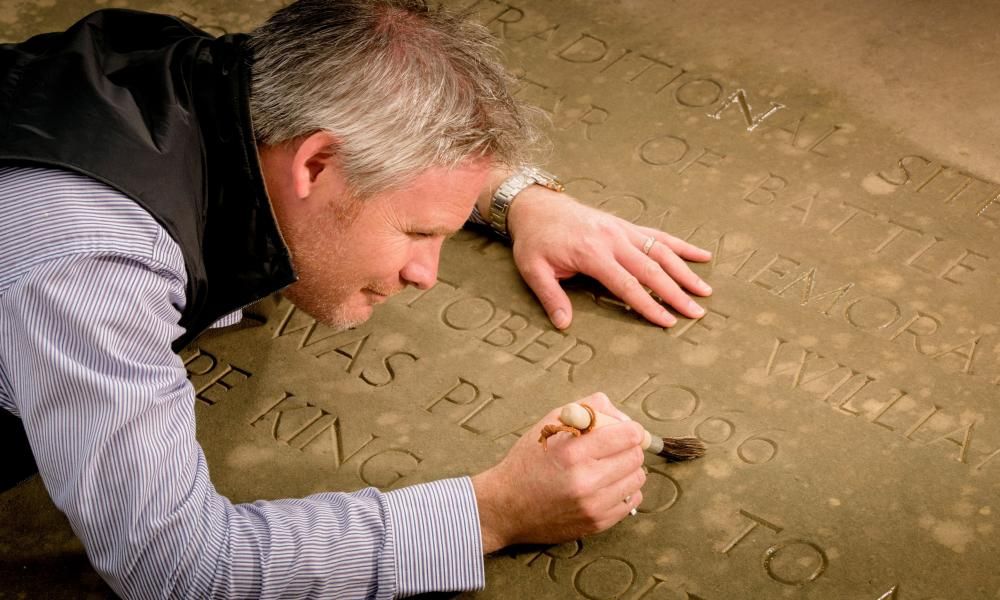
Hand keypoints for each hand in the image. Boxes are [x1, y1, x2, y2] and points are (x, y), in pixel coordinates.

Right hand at [471, 392, 646, 552]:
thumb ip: (587, 410)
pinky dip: (624, 490)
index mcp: (572, 452)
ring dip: (628, 469)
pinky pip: (631, 501)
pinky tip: (606, 486)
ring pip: (637, 479)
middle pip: (636, 457)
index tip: (625, 430)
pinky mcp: (597, 523)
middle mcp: (585, 480)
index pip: (628, 435)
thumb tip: (622, 417)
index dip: (631, 429)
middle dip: (629, 448)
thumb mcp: (548, 425)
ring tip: (609, 467)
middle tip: (614, 448)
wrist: (506, 507)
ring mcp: (593, 506)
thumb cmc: (527, 462)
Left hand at [507, 186, 712, 328]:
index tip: (668, 322)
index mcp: (592, 252)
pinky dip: (681, 246)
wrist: (536, 206)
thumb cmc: (535, 240)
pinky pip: (658, 235)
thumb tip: (563, 324)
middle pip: (651, 270)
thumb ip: (550, 296)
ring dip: (685, 271)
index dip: (648, 305)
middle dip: (676, 293)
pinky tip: (702, 255)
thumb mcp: (534, 269)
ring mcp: (622, 230)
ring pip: (660, 251)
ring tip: (705, 290)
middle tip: (696, 313)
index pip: (627, 285)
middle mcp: (613, 239)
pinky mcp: (625, 225)